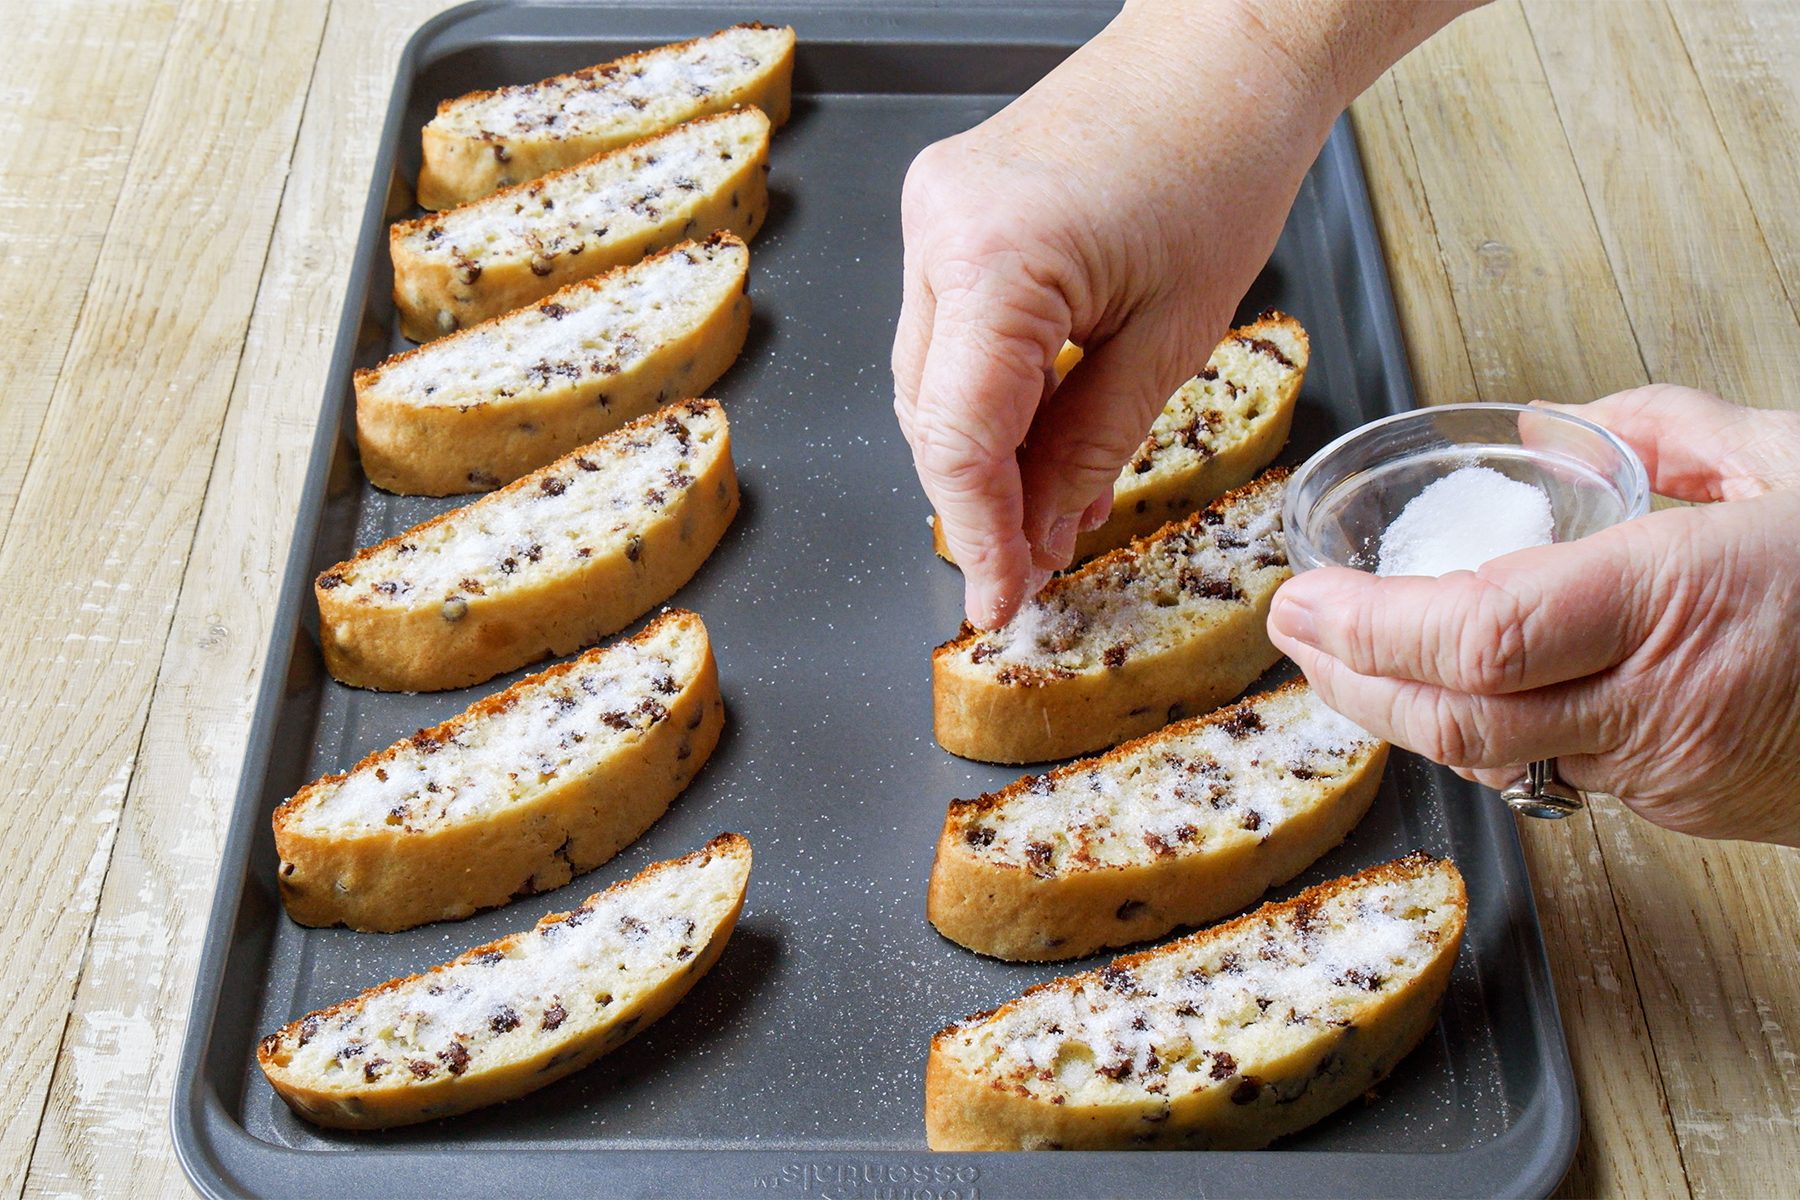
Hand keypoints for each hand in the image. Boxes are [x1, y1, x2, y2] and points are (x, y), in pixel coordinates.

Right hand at [891, 1, 1467, 627]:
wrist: (1224, 48)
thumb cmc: (1222, 159)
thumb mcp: (1173, 338)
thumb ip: (1092, 449)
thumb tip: (1039, 534)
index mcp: (995, 258)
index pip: (956, 438)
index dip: (979, 536)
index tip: (1002, 602)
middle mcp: (938, 231)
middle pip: (930, 415)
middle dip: (982, 503)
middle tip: (1037, 567)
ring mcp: (933, 216)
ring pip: (931, 382)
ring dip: (986, 453)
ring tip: (1055, 507)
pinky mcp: (948, 212)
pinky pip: (948, 333)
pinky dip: (990, 394)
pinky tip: (1042, 433)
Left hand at [1268, 386, 1799, 845]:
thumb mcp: (1798, 459)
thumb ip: (1669, 428)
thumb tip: (1549, 424)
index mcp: (1688, 599)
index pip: (1481, 637)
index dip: (1368, 628)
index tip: (1301, 596)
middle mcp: (1668, 699)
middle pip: (1458, 718)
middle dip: (1351, 680)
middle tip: (1292, 630)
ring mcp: (1674, 769)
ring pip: (1492, 756)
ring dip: (1400, 708)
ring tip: (1342, 656)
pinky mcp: (1684, 807)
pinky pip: (1550, 771)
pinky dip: (1480, 727)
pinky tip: (1444, 690)